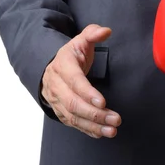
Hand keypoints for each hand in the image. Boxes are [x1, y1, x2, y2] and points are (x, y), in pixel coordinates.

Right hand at [41, 24, 120, 138]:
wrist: (49, 69)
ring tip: (112, 130)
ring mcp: (56, 100)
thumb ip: (93, 34)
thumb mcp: (80, 41)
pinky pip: (73, 124)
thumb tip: (106, 31)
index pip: (74, 81)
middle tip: (115, 119)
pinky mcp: (60, 111)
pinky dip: (88, 130)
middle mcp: (56, 85)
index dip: (87, 92)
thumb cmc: (71, 56)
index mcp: (62, 65)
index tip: (103, 102)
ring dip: (93, 125)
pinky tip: (102, 133)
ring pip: (73, 117)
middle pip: (73, 103)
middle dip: (95, 114)